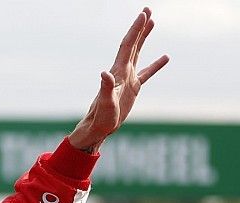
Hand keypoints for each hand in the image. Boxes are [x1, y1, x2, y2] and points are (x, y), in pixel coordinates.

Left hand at [69, 7, 168, 152]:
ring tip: (152, 22)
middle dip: (140, 27)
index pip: (128, 45)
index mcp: (118, 71)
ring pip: (138, 53)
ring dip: (144, 38)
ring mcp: (128, 79)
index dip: (135, 29)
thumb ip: (106, 88)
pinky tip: (165, 57)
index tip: (143, 14)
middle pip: (132, 44)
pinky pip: (147, 73)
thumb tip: (105, 74)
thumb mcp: (105, 102)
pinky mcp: (133, 88)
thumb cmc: (101, 117)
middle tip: (147, 10)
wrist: (99, 128)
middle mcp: (122, 71)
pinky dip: (156, 65)